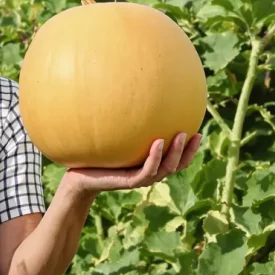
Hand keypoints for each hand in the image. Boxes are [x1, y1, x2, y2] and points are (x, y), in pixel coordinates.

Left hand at [62, 133, 201, 194]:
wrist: (78, 177)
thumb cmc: (94, 155)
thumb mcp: (110, 137)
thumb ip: (121, 122)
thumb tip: (125, 92)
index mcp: (149, 164)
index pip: (176, 159)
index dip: (189, 149)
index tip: (197, 131)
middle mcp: (147, 172)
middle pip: (177, 165)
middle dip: (188, 151)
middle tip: (195, 134)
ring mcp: (139, 178)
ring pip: (165, 169)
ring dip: (176, 153)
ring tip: (181, 135)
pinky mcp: (128, 182)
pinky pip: (146, 170)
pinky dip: (154, 157)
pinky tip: (157, 142)